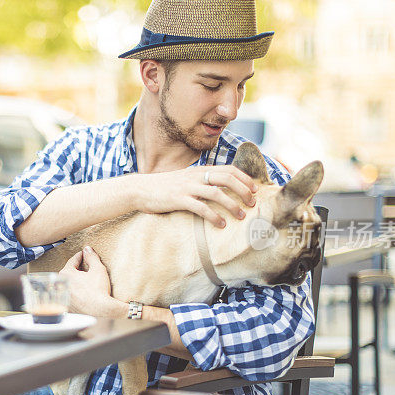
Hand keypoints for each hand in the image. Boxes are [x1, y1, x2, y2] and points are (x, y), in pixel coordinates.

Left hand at [59, 246, 124, 317]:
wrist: (101, 310)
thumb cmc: (99, 290)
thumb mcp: (98, 269)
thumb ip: (91, 257)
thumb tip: (87, 249)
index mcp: (66, 273)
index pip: (72, 261)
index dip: (80, 256)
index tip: (84, 254)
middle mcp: (61, 284)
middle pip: (68, 272)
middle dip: (76, 268)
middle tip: (85, 266)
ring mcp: (63, 296)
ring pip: (68, 284)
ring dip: (75, 281)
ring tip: (84, 279)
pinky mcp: (67, 306)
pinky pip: (70, 295)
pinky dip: (75, 292)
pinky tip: (83, 292)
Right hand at [133, 165, 256, 227]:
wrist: (139, 189)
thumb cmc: (163, 187)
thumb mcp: (184, 179)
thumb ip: (200, 181)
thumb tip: (219, 190)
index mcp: (199, 170)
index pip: (228, 169)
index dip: (244, 178)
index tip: (255, 189)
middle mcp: (195, 176)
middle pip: (227, 179)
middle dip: (243, 191)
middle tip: (252, 203)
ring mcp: (187, 187)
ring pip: (217, 193)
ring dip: (232, 205)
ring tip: (241, 216)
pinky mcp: (178, 199)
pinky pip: (201, 207)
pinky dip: (213, 216)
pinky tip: (221, 225)